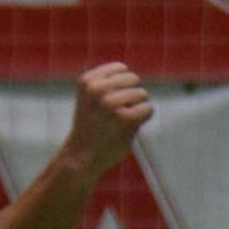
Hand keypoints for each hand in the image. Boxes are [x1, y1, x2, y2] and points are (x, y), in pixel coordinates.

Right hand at [58, 62, 153, 180]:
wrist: (80, 158)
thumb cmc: (90, 128)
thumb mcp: (90, 97)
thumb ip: (106, 83)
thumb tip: (132, 75)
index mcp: (87, 80)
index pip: (121, 69)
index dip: (121, 85)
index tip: (109, 102)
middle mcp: (97, 89)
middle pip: (133, 79)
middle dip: (130, 96)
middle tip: (115, 115)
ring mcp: (111, 103)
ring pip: (142, 94)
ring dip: (136, 108)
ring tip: (119, 123)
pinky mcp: (125, 119)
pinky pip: (147, 109)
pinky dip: (143, 119)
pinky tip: (128, 128)